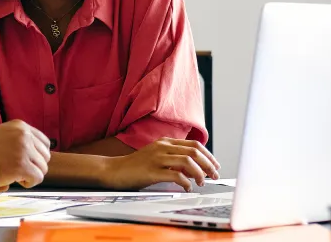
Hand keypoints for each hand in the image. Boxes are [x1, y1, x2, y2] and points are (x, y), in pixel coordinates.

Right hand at [0, 120, 51, 188]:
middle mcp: (24, 134)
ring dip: (30, 174)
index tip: (26, 162)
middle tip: (18, 170)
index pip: (45, 143)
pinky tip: (15, 180)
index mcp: (20, 126)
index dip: (37, 156)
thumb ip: (20, 139)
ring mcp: (23, 149)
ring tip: (15, 175)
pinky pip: (38, 178)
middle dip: (34, 166)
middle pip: (45, 156)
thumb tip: (45, 152)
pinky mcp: (21, 165)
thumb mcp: (3, 135)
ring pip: (43, 169)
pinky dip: (29, 183)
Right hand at [101, 137, 220, 191]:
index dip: (209, 155)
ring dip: (199, 173)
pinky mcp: (152, 171)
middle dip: (208, 165)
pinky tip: (187, 187)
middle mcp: (162, 147)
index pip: (195, 144)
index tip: (215, 165)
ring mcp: (157, 158)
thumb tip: (196, 168)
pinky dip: (186, 183)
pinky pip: (176, 175)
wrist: (114, 170)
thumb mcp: (157, 157)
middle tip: (214, 175)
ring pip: (188, 162)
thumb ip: (175, 159)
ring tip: (201, 182)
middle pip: (194, 152)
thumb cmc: (136, 166)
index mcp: (165, 142)